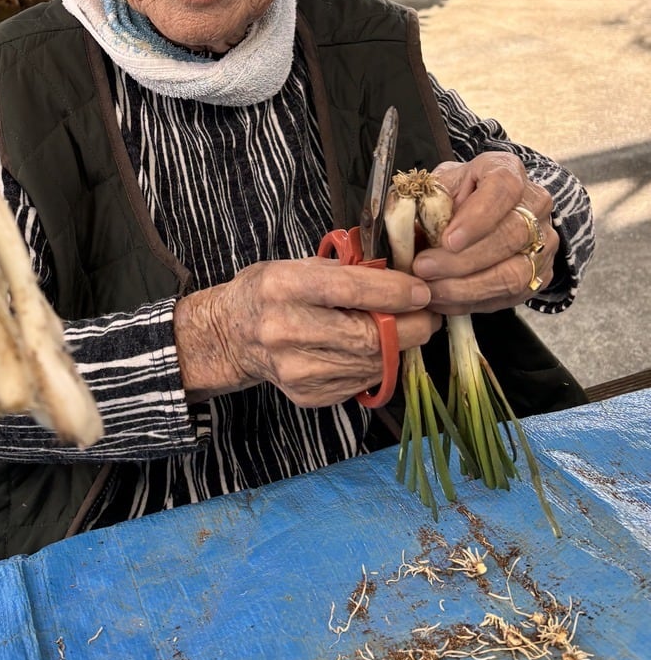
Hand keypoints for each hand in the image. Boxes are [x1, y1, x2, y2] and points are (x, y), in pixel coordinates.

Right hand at [173, 258, 439, 409]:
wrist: (231, 335)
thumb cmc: (269, 291)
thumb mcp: (297, 264)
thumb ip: (345, 269)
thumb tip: (400, 274)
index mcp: (284, 287)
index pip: (351, 291)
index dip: (395, 292)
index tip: (422, 290)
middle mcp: (287, 330)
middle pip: (369, 336)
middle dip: (411, 326)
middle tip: (428, 313)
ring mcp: (298, 369)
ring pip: (372, 363)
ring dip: (401, 346)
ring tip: (407, 328)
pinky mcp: (309, 394)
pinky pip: (361, 380)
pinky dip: (378, 364)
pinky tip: (375, 349)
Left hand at [411, 152, 556, 314]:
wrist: (483, 208)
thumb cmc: (457, 194)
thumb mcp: (438, 185)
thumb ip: (424, 200)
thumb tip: (402, 225)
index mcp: (507, 170)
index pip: (503, 189)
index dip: (477, 217)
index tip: (447, 239)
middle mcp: (534, 204)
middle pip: (510, 236)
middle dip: (462, 260)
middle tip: (424, 269)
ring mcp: (543, 241)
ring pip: (514, 273)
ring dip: (466, 288)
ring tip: (430, 291)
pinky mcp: (540, 274)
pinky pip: (510, 296)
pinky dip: (472, 302)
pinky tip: (443, 301)